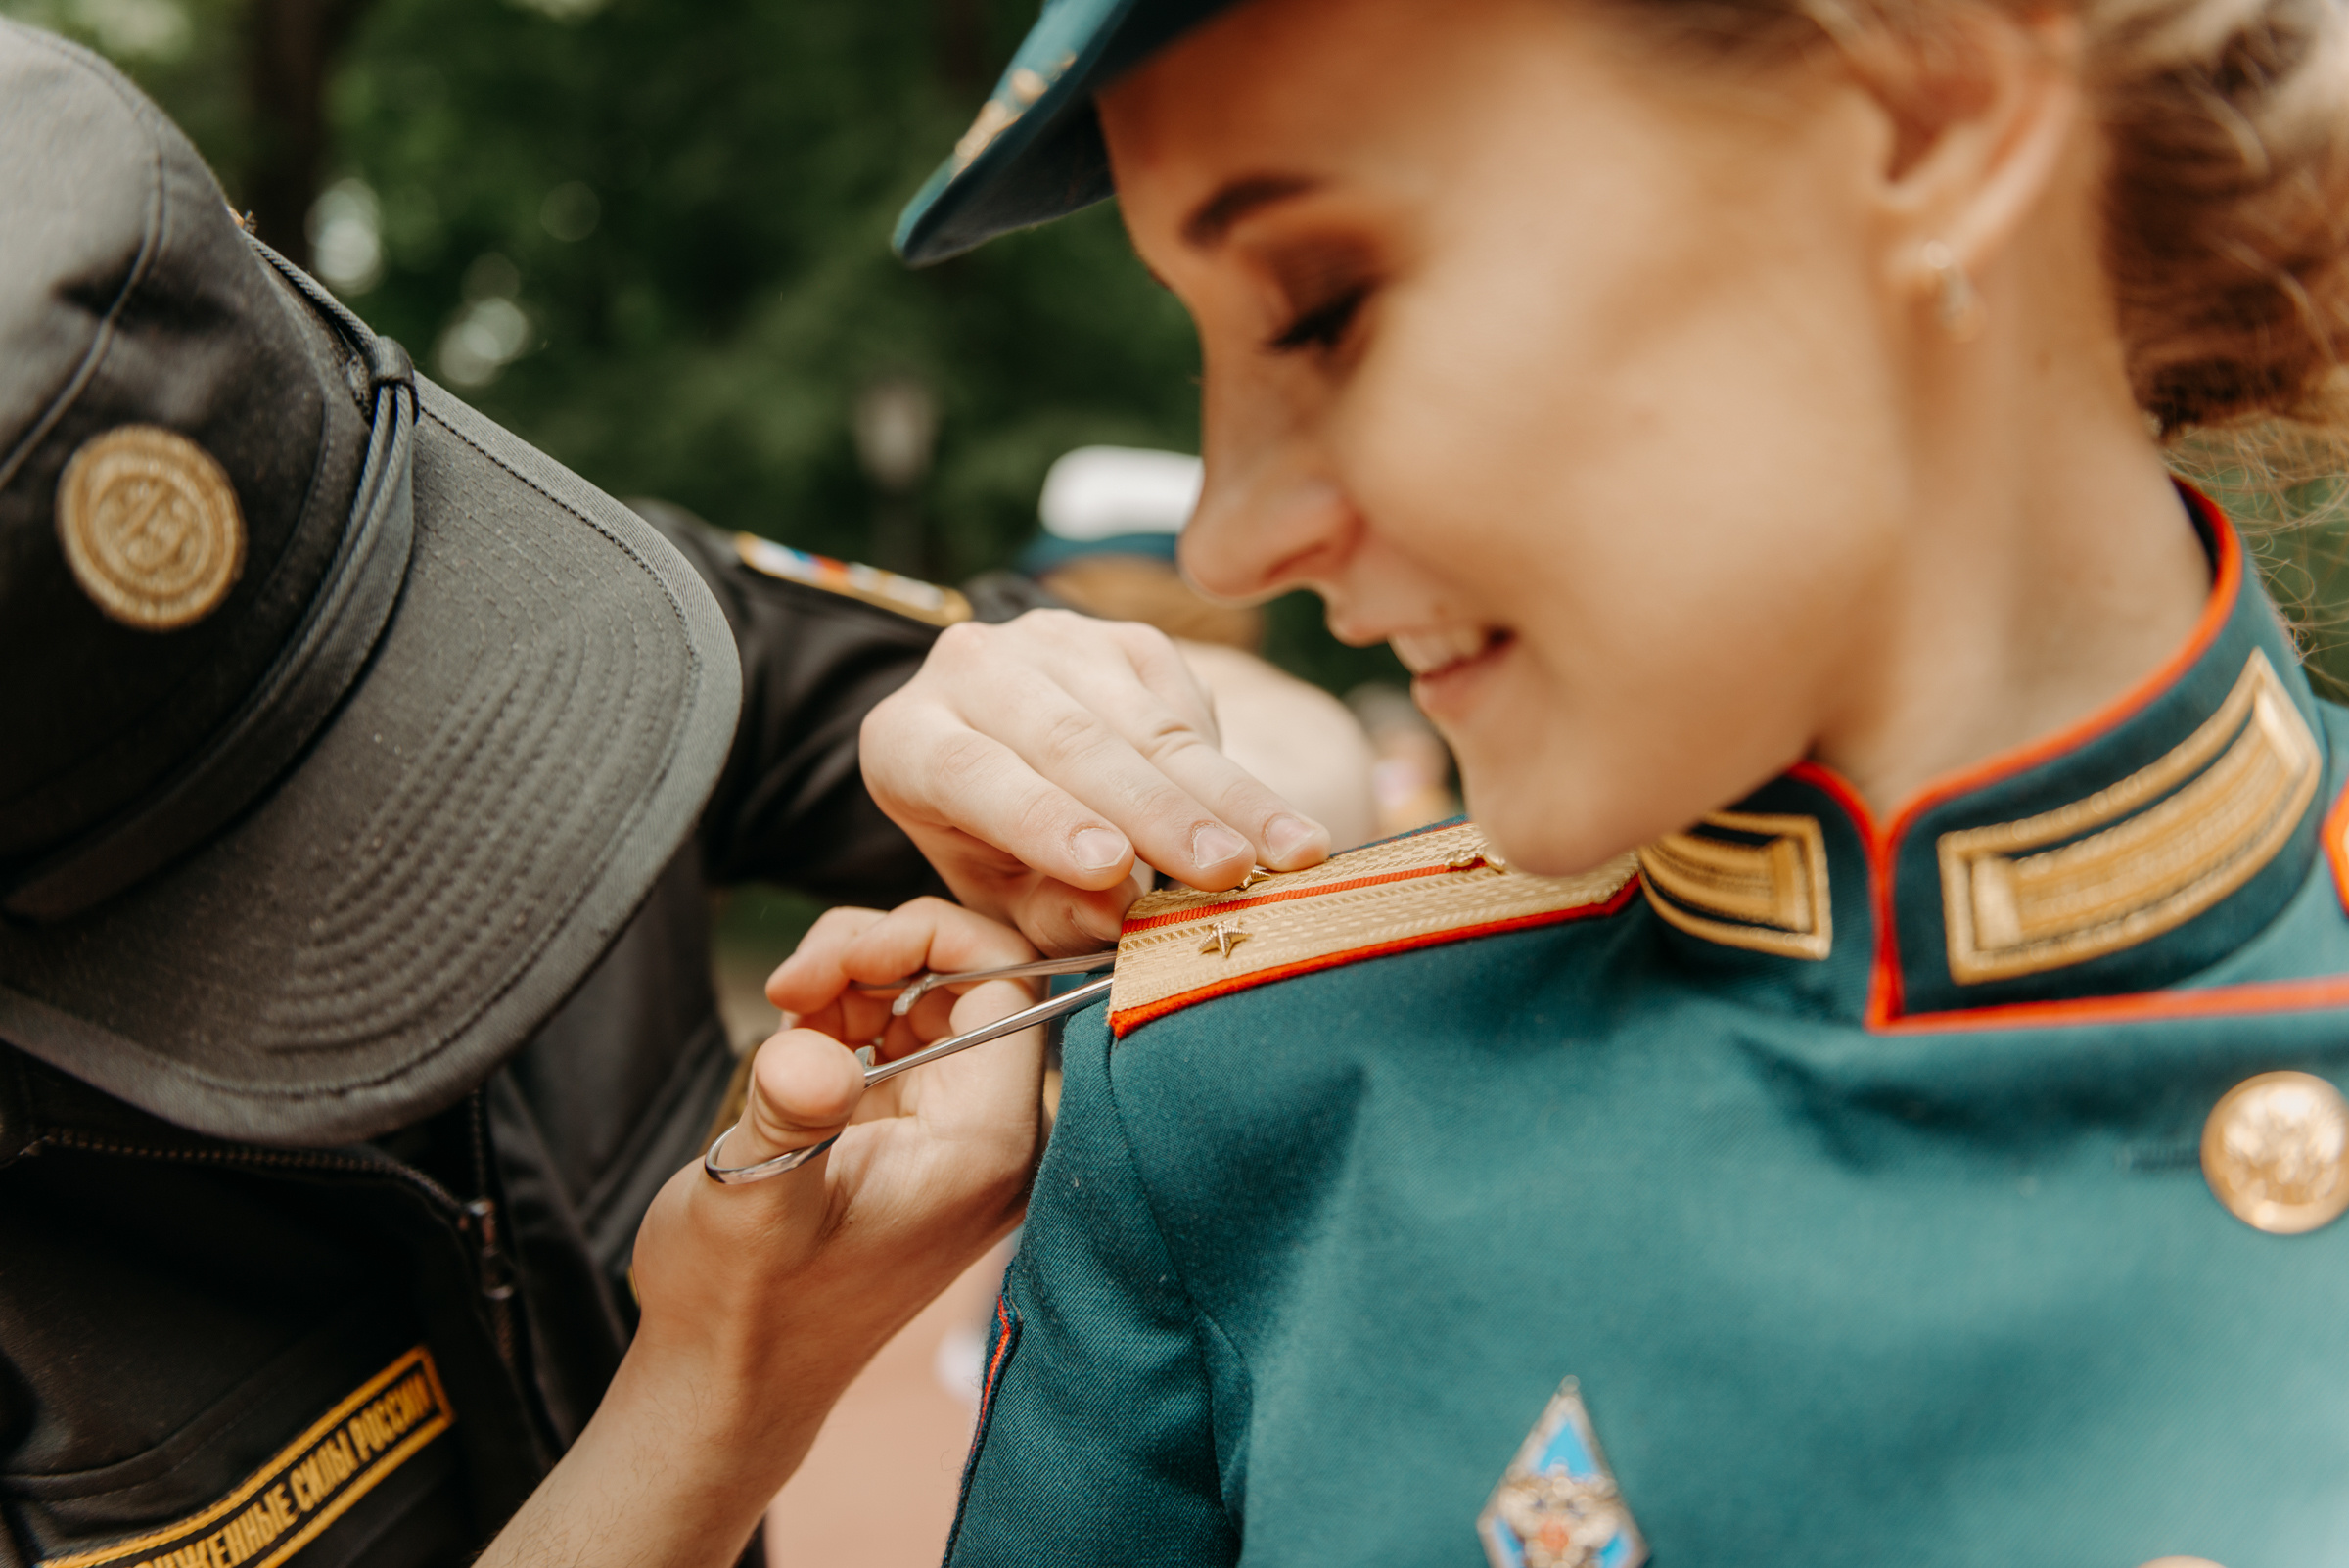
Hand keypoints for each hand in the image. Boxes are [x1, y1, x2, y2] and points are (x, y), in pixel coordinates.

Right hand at [477, 900, 1045, 1567]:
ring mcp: (961, 1138)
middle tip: (787, 987)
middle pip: (974, 974)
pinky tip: (798, 1045)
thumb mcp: (752, 1201)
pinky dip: (851, 1017)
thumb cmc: (740, 1305)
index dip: (920, 941)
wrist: (725, 1381)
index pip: (1007, 975)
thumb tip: (806, 1049)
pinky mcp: (922, 1138)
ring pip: (936, 996)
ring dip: (857, 983)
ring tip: (785, 1019)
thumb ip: (789, 1118)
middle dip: (877, 956)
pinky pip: (909, 1035)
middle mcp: (996, 1138)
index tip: (823, 964)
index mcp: (988, 1144)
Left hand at [860, 609, 1332, 953]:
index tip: (1111, 866)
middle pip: (1070, 742)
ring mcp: (1052, 642)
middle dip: (1158, 812)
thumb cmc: (991, 843)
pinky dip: (1231, 770)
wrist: (1009, 750)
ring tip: (1286, 854)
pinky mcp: (1125, 640)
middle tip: (1225, 871)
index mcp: (908, 738)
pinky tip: (1275, 826)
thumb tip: (1111, 913)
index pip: (972, 773)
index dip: (1043, 819)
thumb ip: (1042, 910)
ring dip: (1224, 795)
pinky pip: (1187, 706)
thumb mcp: (993, 893)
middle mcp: (971, 668)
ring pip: (1145, 724)